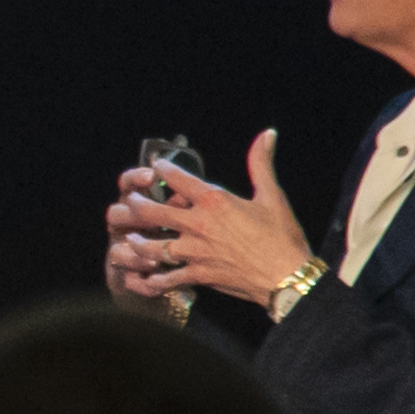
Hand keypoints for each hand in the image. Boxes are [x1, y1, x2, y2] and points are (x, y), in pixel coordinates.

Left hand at [104, 127, 318, 313]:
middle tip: (128, 202)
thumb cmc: (282, 236)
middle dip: (135, 205)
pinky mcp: (197, 275)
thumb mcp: (271, 195)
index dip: (163, 169)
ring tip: (127, 238)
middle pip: (152, 212)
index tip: (155, 166)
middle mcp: (198, 224)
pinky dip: (152, 280)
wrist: (287, 276)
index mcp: (213, 201)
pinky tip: (143, 278)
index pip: (177, 179)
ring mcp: (194, 252)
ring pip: (151, 247)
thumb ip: (260, 163)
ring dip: (136, 242)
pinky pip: (166, 278)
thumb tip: (267, 133)